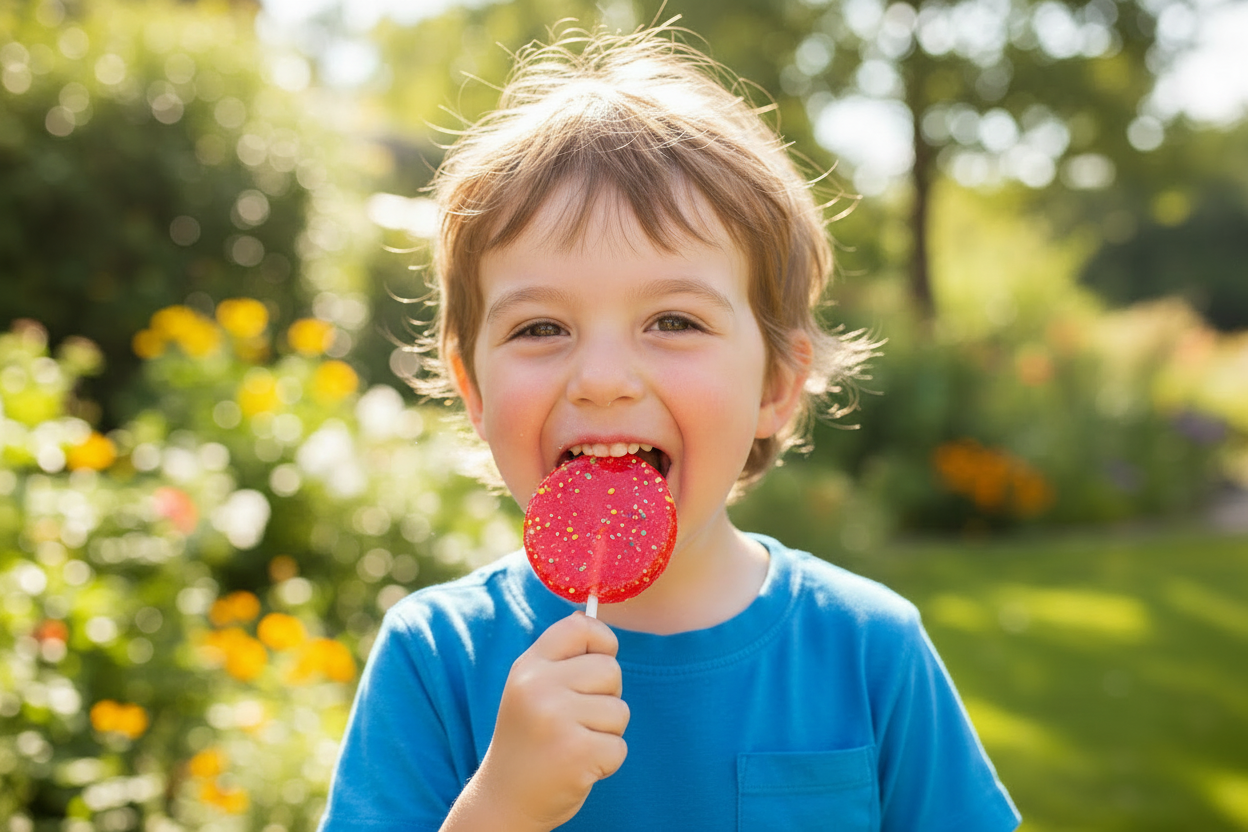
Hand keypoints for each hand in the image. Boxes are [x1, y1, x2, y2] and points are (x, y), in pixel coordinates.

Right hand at [443, 612, 629, 831]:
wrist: (505, 800)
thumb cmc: (529, 738)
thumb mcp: (530, 688)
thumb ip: (559, 655)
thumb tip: (592, 615)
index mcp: (528, 667)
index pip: (581, 627)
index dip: (602, 641)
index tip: (596, 661)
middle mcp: (538, 687)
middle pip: (610, 670)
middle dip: (606, 696)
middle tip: (577, 719)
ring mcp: (557, 720)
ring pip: (619, 710)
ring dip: (606, 732)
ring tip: (573, 743)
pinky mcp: (577, 753)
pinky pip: (619, 746)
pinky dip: (606, 760)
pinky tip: (578, 766)